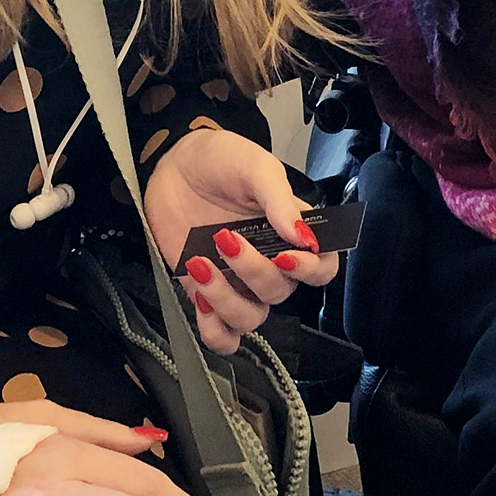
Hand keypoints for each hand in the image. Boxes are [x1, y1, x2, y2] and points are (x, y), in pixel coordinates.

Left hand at [142, 128, 340, 355]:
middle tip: (225, 238)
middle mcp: (270, 263)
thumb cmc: (220, 160)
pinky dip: (214, 330)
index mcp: (291, 232)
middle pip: (281, 292)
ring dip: (227, 300)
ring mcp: (238, 282)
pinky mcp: (206, 294)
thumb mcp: (254, 166)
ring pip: (251, 319)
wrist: (172, 166)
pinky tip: (200, 300)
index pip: (323, 268)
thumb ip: (280, 200)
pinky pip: (221, 336)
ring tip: (200, 263)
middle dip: (254, 271)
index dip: (312, 271)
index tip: (285, 256)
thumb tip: (306, 239)